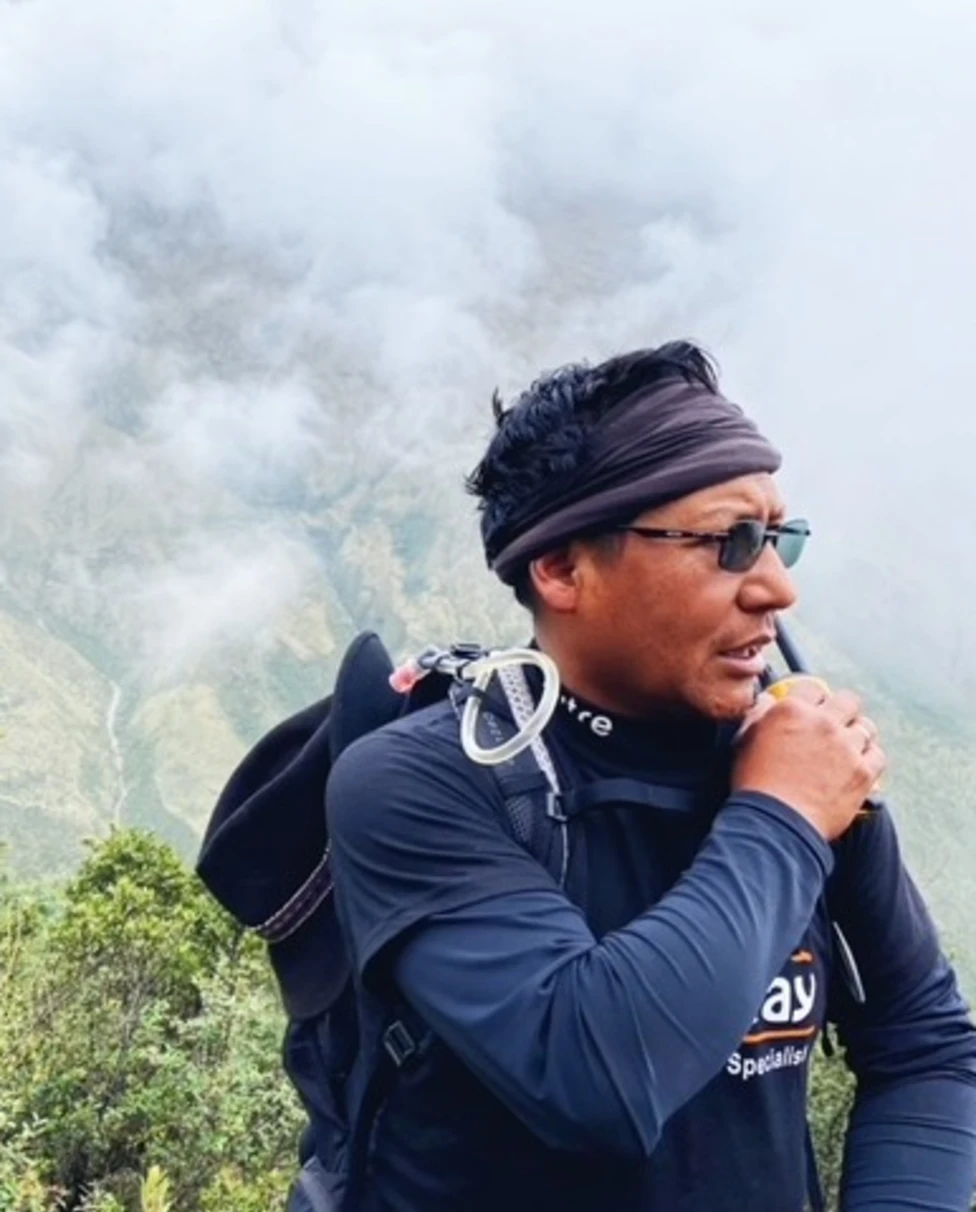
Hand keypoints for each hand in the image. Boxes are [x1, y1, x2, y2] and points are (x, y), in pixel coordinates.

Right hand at [732, 680, 885, 841]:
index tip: (813, 708)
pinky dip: (869, 759)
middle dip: (842, 710)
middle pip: (847, 700)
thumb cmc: (755, 785)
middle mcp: (823, 723)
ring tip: (848, 748)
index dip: (812, 698)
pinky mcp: (863, 773)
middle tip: (835, 724)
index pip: (812, 688)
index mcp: (792, 711)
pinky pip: (877, 755)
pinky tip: (857, 766)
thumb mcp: (745, 741)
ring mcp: (846, 747)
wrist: (775, 824)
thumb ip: (759, 714)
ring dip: (857, 735)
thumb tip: (768, 700)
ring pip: (866, 727)